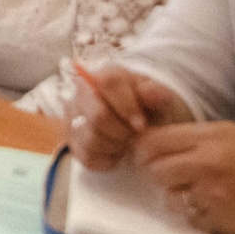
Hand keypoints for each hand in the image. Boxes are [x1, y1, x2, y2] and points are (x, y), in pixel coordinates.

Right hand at [66, 65, 191, 169]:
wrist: (140, 129)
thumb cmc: (150, 110)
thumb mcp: (162, 101)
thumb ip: (158, 94)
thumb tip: (148, 90)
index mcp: (106, 74)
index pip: (107, 83)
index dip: (126, 106)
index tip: (141, 125)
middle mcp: (83, 91)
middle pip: (97, 115)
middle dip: (122, 131)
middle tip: (134, 135)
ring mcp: (73, 115)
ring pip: (91, 139)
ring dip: (116, 146)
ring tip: (127, 141)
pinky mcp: (72, 139)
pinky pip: (88, 156)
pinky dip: (108, 159)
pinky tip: (117, 151)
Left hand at [133, 121, 234, 233]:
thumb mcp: (230, 133)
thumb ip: (194, 135)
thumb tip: (156, 137)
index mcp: (209, 138)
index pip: (156, 141)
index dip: (145, 148)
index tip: (146, 153)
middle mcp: (206, 164)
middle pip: (156, 170)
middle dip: (157, 172)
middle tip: (168, 174)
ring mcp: (210, 194)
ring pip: (168, 196)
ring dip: (174, 194)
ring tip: (191, 190)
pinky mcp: (216, 220)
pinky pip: (187, 217)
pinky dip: (192, 212)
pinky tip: (208, 205)